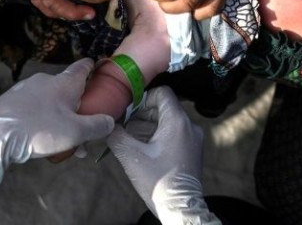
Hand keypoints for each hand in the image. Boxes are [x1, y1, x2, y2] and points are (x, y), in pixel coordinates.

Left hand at [0, 58, 114, 191]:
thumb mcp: (76, 132)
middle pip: (67, 89)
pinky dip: (40, 119)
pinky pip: (32, 108)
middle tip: (81, 130)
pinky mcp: (10, 100)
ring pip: (49, 101)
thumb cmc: (40, 130)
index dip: (92, 67)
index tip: (98, 66)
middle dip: (76, 107)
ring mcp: (25, 88)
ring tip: (60, 142)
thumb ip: (97, 126)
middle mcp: (45, 80)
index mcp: (64, 83)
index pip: (83, 67)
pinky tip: (38, 138)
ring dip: (58, 117)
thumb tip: (110, 122)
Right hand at [106, 87, 220, 224]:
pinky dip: (158, 134)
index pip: (162, 93)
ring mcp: (193, 138)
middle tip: (125, 124)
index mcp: (177, 122)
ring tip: (131, 135)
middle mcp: (189, 126)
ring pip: (168, 120)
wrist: (180, 207)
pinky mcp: (192, 149)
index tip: (129, 110)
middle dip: (142, 113)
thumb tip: (107, 124)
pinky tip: (143, 146)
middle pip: (164, 106)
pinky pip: (174, 132)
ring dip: (149, 124)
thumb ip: (116, 135)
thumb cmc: (159, 183)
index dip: (144, 98)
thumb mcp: (131, 156)